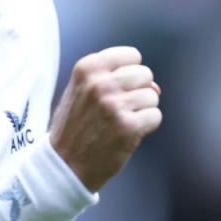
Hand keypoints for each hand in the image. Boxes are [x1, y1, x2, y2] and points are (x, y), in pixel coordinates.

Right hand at [49, 46, 162, 192]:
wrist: (64, 165)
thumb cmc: (75, 126)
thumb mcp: (81, 91)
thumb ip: (113, 79)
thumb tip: (155, 86)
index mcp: (87, 68)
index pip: (131, 55)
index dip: (130, 72)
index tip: (118, 88)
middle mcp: (100, 83)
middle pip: (145, 74)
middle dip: (139, 90)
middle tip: (121, 108)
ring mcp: (114, 105)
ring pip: (153, 95)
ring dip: (143, 109)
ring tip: (122, 121)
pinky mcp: (128, 127)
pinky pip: (155, 116)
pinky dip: (147, 125)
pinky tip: (129, 132)